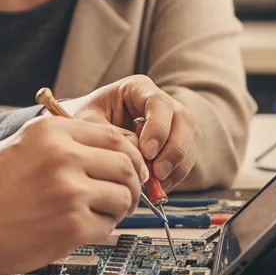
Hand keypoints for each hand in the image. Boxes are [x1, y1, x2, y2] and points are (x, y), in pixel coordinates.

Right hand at [0, 115, 145, 274]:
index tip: (131, 168)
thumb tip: (109, 149)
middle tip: (125, 196)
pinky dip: (100, 230)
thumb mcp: (22, 143)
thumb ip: (63, 140)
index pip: (114, 136)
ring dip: (117, 209)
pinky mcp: (72, 225)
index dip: (130, 155)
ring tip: (98, 213)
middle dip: (131, 184)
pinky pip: (107, 226)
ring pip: (123, 197)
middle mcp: (63, 155)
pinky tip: (80, 228)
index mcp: (52, 131)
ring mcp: (70, 191)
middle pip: (125, 165)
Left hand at [61, 76, 201, 190]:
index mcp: (137, 88)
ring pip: (191, 138)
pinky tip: (160, 186)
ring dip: (178, 164)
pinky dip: (176, 173)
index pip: (159, 103)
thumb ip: (111, 135)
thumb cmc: (85, 121)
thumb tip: (139, 154)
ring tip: (158, 184)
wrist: (85, 132)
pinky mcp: (175, 141)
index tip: (147, 152)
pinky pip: (186, 156)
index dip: (158, 128)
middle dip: (174, 149)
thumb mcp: (88, 123)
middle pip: (183, 119)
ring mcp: (171, 120)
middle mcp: (159, 101)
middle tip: (157, 173)